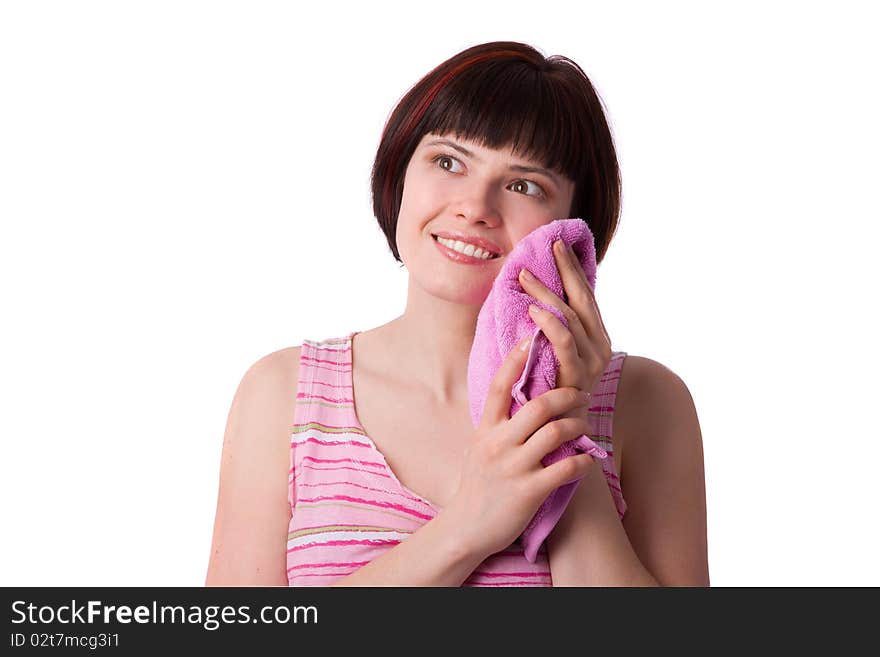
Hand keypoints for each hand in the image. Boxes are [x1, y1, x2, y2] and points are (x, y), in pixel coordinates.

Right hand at [447, 337, 597, 559]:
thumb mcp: (479, 447)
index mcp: (485, 429)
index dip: (516, 360)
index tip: (533, 338)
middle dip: (566, 395)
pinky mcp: (529, 492)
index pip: (500, 386)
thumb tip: (514, 393)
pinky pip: (565, 468)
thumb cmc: (478, 485)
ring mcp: (513, 468)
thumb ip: (496, 422)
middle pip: (538, 406)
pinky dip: (583, 460)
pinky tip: (588, 458)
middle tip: (582, 394)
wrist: (466, 529)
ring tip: (585, 426)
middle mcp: (497, 444)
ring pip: (556, 432)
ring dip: (578, 425)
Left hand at [518, 238, 613, 420]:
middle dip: (564, 271)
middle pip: (582, 300)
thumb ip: (551, 330)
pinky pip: (564, 343)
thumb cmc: (547, 393)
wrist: (556, 437)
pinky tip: (532, 311)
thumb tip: (533, 297)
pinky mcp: (578, 377)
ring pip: (570, 317)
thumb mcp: (552, 356)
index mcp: (596, 339)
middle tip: (546, 247)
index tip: (557, 244)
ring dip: (546, 294)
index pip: (585, 296)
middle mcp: (600, 348)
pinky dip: (549, 324)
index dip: (572, 269)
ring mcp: (591, 363)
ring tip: (524, 277)